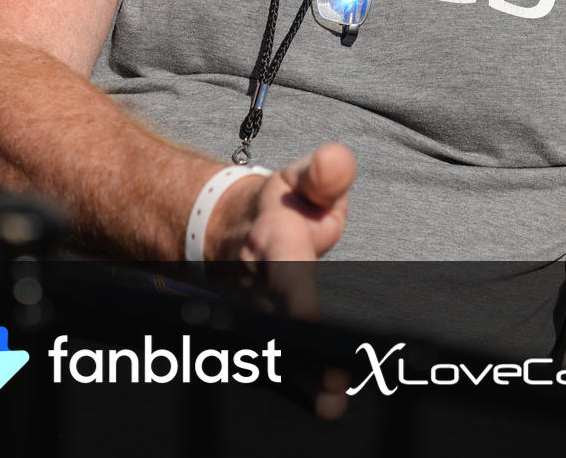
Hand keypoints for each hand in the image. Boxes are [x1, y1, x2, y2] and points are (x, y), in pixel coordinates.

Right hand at [205, 143, 356, 419]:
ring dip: (303, 377)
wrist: (230, 229)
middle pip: (281, 322)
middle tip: (334, 388)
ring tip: (330, 403)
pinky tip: (323, 404)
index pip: (287, 270)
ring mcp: (255, 311)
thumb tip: (335, 161)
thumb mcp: (301, 178)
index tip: (308, 323)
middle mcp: (257, 281)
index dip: (297, 298)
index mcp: (273, 241)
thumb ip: (326, 173)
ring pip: (277, 348)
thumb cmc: (283, 207)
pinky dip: (298, 383)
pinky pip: (279, 360)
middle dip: (305, 354)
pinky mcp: (260, 332)